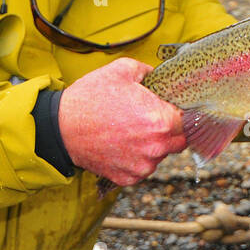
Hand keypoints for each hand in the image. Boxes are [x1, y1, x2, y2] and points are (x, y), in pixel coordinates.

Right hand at [58, 57, 186, 185]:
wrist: (59, 128)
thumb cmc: (90, 98)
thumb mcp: (122, 70)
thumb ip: (149, 72)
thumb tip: (161, 76)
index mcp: (161, 120)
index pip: (189, 119)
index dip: (181, 111)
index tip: (171, 106)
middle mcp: (156, 147)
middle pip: (180, 139)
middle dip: (171, 128)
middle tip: (150, 117)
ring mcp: (142, 166)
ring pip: (162, 155)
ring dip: (154, 144)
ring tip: (131, 130)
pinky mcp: (128, 178)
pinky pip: (143, 168)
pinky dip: (137, 158)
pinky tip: (122, 144)